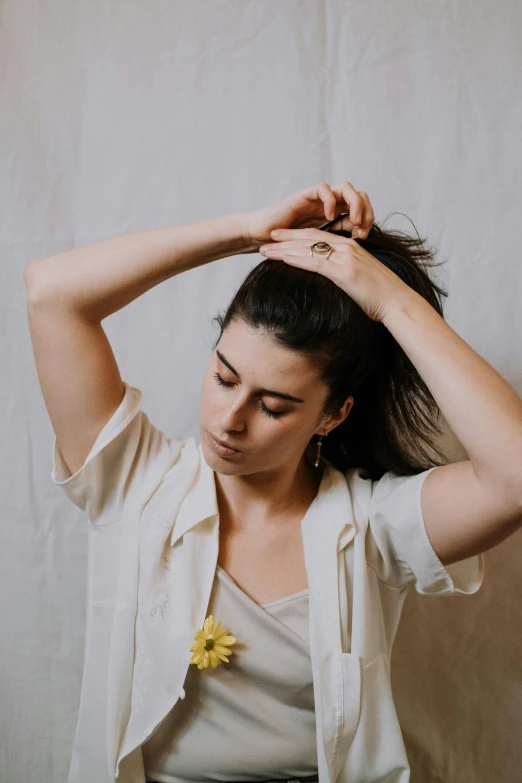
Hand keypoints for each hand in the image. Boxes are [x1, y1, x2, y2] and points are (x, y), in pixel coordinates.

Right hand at [242, 181, 373, 248]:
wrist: (260, 240)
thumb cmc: (285, 249)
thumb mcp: (316, 253)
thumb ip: (332, 252)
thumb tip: (352, 266)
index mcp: (334, 218)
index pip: (361, 211)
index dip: (368, 221)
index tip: (364, 239)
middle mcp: (328, 206)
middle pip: (359, 196)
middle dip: (366, 210)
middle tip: (362, 229)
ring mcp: (316, 200)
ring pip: (345, 188)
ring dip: (354, 203)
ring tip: (353, 221)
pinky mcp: (303, 196)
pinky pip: (323, 189)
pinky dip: (331, 201)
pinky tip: (330, 217)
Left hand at [258, 227, 414, 322]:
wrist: (397, 303)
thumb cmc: (381, 296)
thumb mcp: (361, 280)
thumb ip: (346, 274)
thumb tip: (335, 281)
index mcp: (351, 248)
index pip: (320, 237)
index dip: (298, 235)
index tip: (281, 236)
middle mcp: (347, 248)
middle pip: (310, 238)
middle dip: (286, 237)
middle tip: (267, 236)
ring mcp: (346, 259)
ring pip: (308, 248)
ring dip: (284, 248)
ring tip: (265, 249)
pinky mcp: (344, 272)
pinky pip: (316, 262)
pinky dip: (297, 259)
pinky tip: (282, 258)